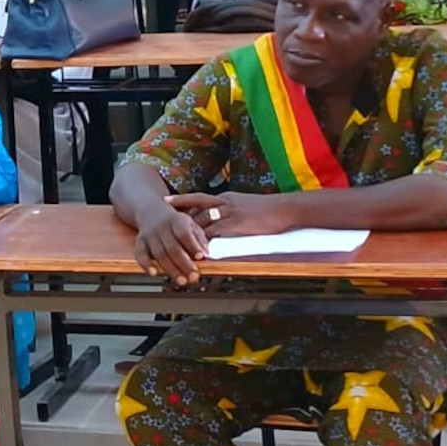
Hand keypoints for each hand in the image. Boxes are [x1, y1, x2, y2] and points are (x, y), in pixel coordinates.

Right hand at [133, 205, 208, 286]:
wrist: (151, 213)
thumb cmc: (175, 223)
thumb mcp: (190, 225)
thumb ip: (200, 239)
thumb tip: (208, 253)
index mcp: (176, 220)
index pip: (184, 233)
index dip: (192, 245)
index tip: (200, 257)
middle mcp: (161, 227)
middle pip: (172, 247)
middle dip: (184, 264)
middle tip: (193, 276)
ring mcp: (149, 235)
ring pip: (159, 254)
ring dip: (170, 269)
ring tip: (181, 280)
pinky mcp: (140, 243)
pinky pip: (141, 254)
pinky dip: (146, 264)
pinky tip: (153, 272)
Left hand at [165, 191, 295, 238]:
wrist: (285, 209)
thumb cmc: (269, 210)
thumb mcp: (246, 206)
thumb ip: (232, 211)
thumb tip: (223, 218)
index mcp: (226, 198)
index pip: (199, 199)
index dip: (182, 201)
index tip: (166, 202)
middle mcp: (224, 202)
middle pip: (195, 207)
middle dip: (178, 215)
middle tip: (161, 220)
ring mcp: (229, 213)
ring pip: (202, 220)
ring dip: (189, 231)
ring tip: (174, 239)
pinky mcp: (236, 224)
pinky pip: (214, 232)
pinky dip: (203, 240)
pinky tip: (195, 247)